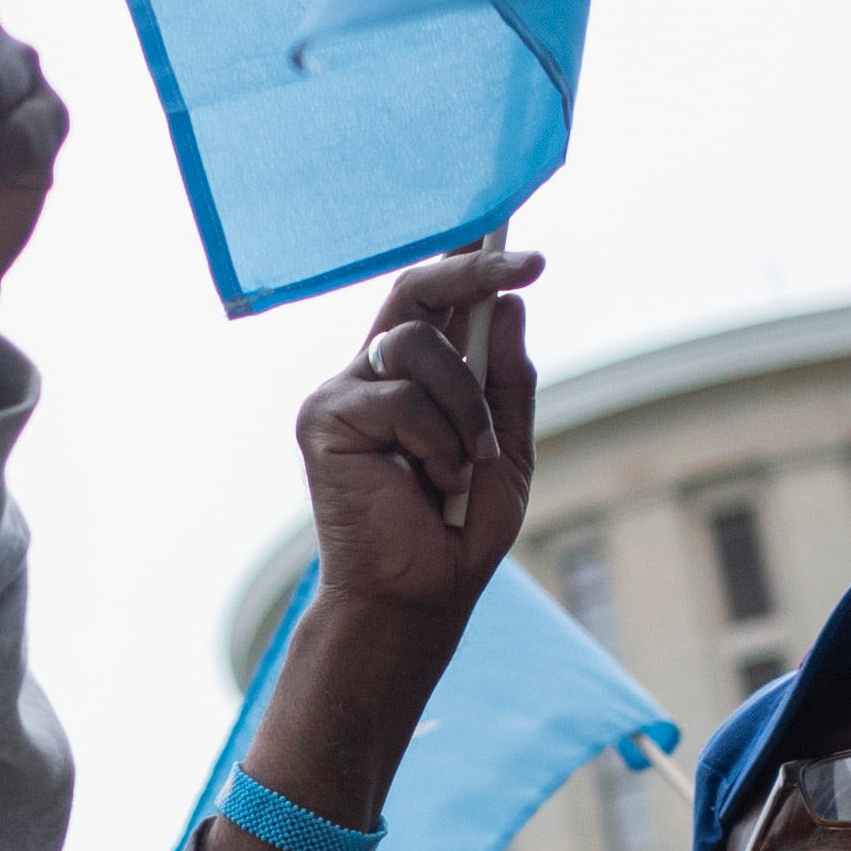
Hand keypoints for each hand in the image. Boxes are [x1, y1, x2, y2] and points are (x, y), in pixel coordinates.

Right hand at [190, 243, 545, 850]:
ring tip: (464, 461)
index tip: (528, 254)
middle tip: (523, 267)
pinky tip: (430, 478)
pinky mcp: (322, 420)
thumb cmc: (457, 534)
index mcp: (412, 380)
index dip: (472, 267)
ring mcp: (343, 394)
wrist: (417, 597)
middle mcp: (371, 376)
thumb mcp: (507, 451)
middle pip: (414, 292)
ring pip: (412, 344)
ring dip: (462, 403)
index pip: (433, 302)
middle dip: (470, 272)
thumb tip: (510, 305)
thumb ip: (506, 381)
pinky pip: (394, 395)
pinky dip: (433, 437)